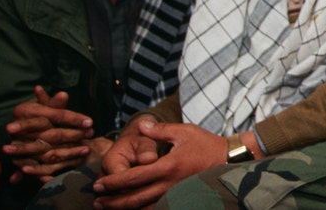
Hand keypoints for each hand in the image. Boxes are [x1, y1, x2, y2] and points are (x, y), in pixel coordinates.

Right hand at [3, 86, 95, 181]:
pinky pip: (42, 168)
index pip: (55, 116)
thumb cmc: (31, 115)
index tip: (90, 122)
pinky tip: (72, 164)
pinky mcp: (22, 162)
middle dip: (74, 135)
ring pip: (49, 153)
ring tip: (87, 149)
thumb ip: (53, 103)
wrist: (9, 133)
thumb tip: (63, 95)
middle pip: (53, 135)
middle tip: (91, 134)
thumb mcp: (40, 105)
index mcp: (26, 112)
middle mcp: (22, 131)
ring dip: (70, 152)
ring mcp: (21, 148)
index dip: (73, 119)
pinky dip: (58, 167)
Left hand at [93, 120, 225, 209]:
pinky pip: (157, 208)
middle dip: (112, 201)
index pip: (133, 178)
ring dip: (123, 209)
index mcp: (168, 167)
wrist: (228, 159)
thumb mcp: (183, 132)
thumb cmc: (206, 144)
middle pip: (133, 199)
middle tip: (96, 200)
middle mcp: (169, 184)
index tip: (98, 184)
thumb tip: (141, 124)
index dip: (113, 182)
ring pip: (143, 208)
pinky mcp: (180, 198)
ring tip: (109, 208)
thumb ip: (159, 130)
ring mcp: (175, 194)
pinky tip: (132, 209)